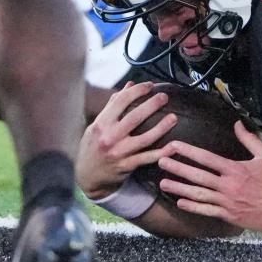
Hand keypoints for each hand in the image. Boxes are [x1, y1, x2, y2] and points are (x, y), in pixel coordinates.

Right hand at [76, 81, 176, 199]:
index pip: (120, 101)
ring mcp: (119, 152)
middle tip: (164, 97)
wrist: (87, 177)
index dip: (137, 91)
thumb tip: (130, 85)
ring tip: (174, 118)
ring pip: (145, 139)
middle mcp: (109, 137)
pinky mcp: (127, 166)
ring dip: (161, 128)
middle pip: (135, 117)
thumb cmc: (93, 146)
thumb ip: (113, 106)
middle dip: (152, 105)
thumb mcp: (97, 125)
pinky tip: (173, 146)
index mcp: (101, 124)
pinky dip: (161, 153)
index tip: (150, 85)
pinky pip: (147, 158)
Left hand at [157, 121, 261, 231]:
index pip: (206, 158)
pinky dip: (193, 206)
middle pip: (197, 176)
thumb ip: (249, 139)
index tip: (174, 146)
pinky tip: (180, 202)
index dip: (188, 151)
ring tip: (164, 183)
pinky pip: (207, 210)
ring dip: (179, 188)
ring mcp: (227, 202)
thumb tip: (237, 124)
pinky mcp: (229, 215)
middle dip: (177, 168)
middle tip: (161, 161)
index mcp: (235, 169)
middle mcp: (227, 185)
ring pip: (198, 194)